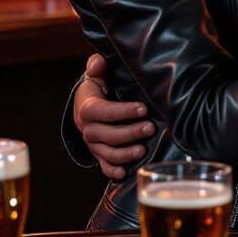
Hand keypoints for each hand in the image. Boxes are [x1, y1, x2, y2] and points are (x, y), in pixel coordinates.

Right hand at [74, 54, 153, 180]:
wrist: (87, 105)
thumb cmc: (98, 87)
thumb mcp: (96, 74)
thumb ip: (97, 65)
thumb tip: (98, 63)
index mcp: (87, 108)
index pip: (103, 112)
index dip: (123, 112)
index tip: (143, 109)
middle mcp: (88, 129)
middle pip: (107, 135)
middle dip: (130, 133)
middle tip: (150, 128)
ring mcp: (93, 144)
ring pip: (107, 153)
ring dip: (125, 154)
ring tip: (144, 149)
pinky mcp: (98, 154)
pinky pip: (103, 166)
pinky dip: (113, 171)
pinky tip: (126, 173)